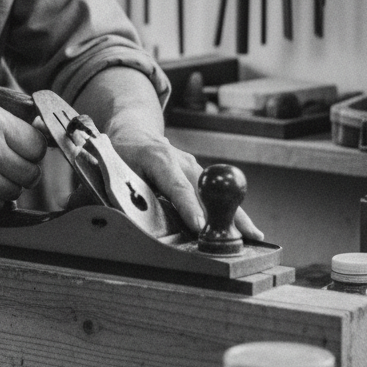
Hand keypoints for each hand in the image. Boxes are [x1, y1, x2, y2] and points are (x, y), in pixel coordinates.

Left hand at [105, 118, 262, 240]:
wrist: (133, 130)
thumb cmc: (120, 154)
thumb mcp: (112, 172)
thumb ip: (121, 196)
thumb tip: (128, 224)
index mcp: (158, 157)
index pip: (177, 187)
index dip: (189, 208)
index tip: (200, 227)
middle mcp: (181, 160)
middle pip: (207, 190)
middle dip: (225, 214)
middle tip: (241, 237)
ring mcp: (193, 167)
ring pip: (218, 193)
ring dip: (235, 215)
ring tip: (254, 237)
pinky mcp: (199, 175)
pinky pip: (217, 195)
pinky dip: (231, 212)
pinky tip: (245, 230)